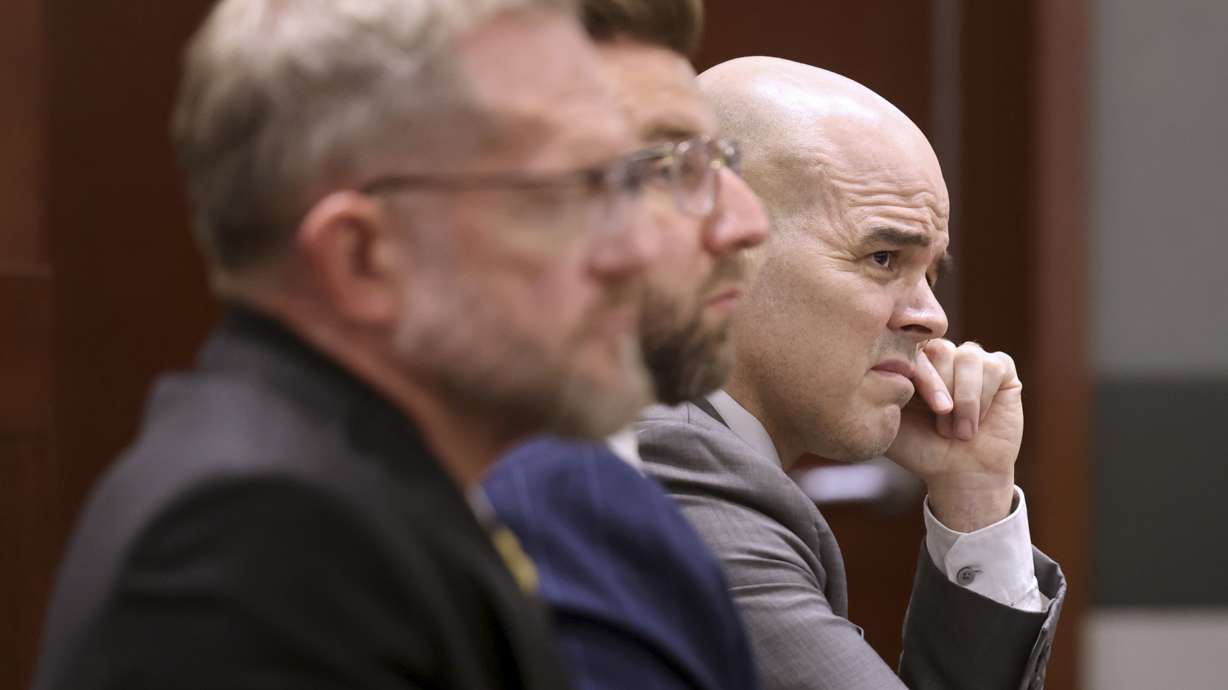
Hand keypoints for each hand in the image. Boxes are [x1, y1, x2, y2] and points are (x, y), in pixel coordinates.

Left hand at [886, 340, 1022, 530]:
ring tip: (959, 431)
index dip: (918, 375)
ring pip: (969, 356)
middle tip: (942, 428)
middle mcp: (941, 355)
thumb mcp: (888, 421)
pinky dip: (984, 398)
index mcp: (911, 363)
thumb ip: (877, 392)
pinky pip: (994, 366)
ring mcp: (971, 360)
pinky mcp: (1001, 369)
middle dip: (941, 390)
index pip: (910, 347)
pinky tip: (978, 421)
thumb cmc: (921, 449)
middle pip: (940, 348)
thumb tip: (871, 363)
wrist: (959, 474)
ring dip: (964, 399)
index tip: (915, 405)